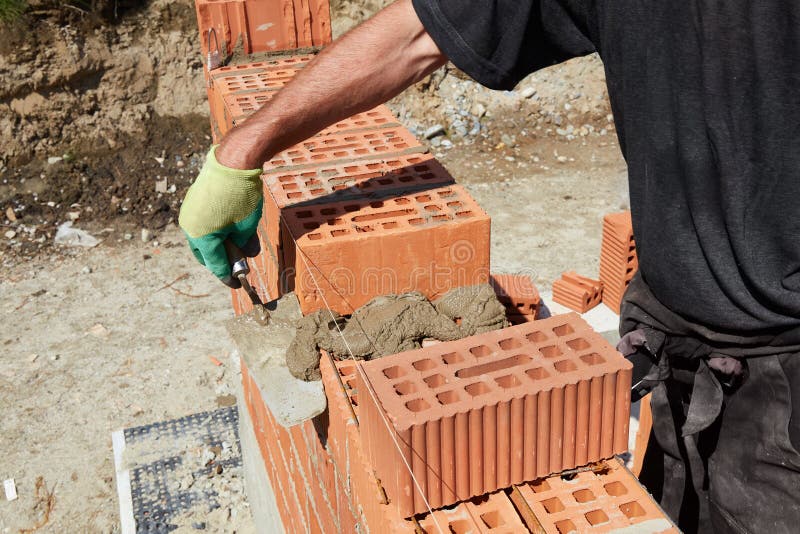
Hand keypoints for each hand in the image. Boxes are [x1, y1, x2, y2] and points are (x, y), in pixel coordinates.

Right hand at [179, 146, 262, 286]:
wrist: (232, 161)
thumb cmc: (242, 196)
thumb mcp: (248, 226)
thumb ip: (245, 244)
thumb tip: (247, 254)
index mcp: (202, 238)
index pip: (216, 265)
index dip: (227, 276)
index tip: (237, 284)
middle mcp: (190, 228)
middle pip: (204, 254)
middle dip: (219, 261)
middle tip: (235, 266)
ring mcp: (189, 214)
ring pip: (201, 240)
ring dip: (216, 246)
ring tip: (234, 246)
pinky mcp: (192, 202)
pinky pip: (200, 224)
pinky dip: (213, 231)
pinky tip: (226, 229)